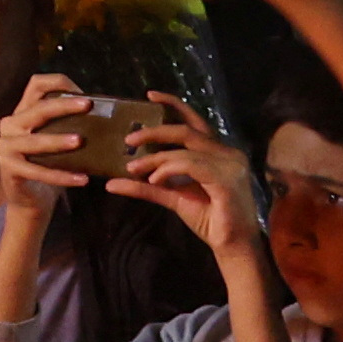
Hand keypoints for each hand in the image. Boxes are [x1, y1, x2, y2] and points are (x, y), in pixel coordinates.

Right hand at [0, 72, 106, 210]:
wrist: (30, 197)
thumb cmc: (49, 163)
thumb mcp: (55, 138)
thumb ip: (67, 123)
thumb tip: (102, 111)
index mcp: (23, 112)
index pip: (35, 86)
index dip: (57, 83)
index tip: (84, 93)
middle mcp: (10, 125)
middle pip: (37, 109)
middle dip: (63, 106)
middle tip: (87, 106)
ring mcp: (6, 147)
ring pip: (34, 141)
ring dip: (58, 141)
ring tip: (80, 142)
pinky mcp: (9, 169)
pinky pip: (38, 171)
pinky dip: (61, 176)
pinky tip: (82, 179)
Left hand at [112, 112, 260, 261]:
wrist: (231, 245)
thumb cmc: (207, 218)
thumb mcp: (171, 196)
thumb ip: (145, 186)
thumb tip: (111, 183)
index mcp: (218, 152)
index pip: (195, 122)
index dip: (174, 105)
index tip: (149, 95)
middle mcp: (228, 153)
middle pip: (186, 131)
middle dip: (154, 131)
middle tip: (128, 140)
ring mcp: (231, 165)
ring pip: (184, 150)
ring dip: (155, 158)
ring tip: (134, 168)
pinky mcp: (227, 180)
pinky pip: (190, 165)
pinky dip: (168, 169)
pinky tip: (155, 179)